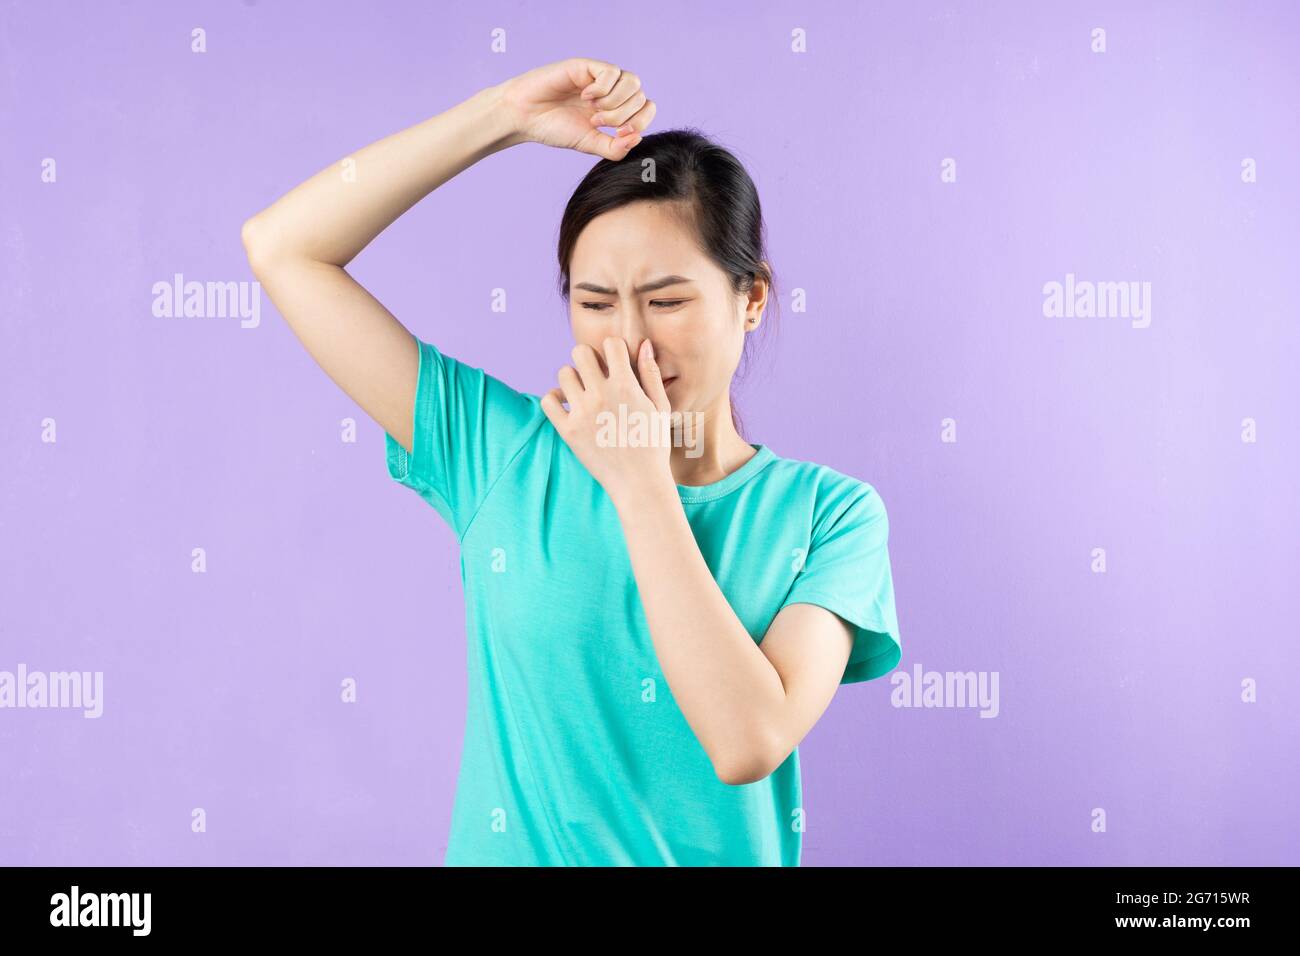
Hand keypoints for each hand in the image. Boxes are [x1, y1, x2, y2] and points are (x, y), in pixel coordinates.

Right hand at [497, 58, 656, 159]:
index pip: (647, 109)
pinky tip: (584, 95)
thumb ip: (614, 148)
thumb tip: (638, 139)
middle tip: (596, 122)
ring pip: (633, 82)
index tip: (619, 134)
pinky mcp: (587, 66)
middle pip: (641, 97)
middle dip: (622, 116)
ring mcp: (600, 78)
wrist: (526, 116)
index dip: (640, 122)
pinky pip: (612, 72)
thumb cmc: (555, 128)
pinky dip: (602, 89)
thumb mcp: (590, 144)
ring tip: (592, 110)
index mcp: (616, 109)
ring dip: (615, 103)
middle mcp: (612, 91)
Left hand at [542, 337, 674, 504]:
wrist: (639, 482)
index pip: (610, 344)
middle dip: (589, 359)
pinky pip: (548, 400)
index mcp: (626, 385)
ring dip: (572, 379)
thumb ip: (651, 374)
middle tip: (595, 375)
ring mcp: (582, 412)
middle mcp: (601, 394)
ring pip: (563, 373)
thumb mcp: (661, 407)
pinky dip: (554, 398)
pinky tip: (567, 405)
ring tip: (582, 392)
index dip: (614, 350)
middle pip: (580, 352)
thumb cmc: (654, 444)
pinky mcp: (568, 430)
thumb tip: (644, 344)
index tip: (616, 364)